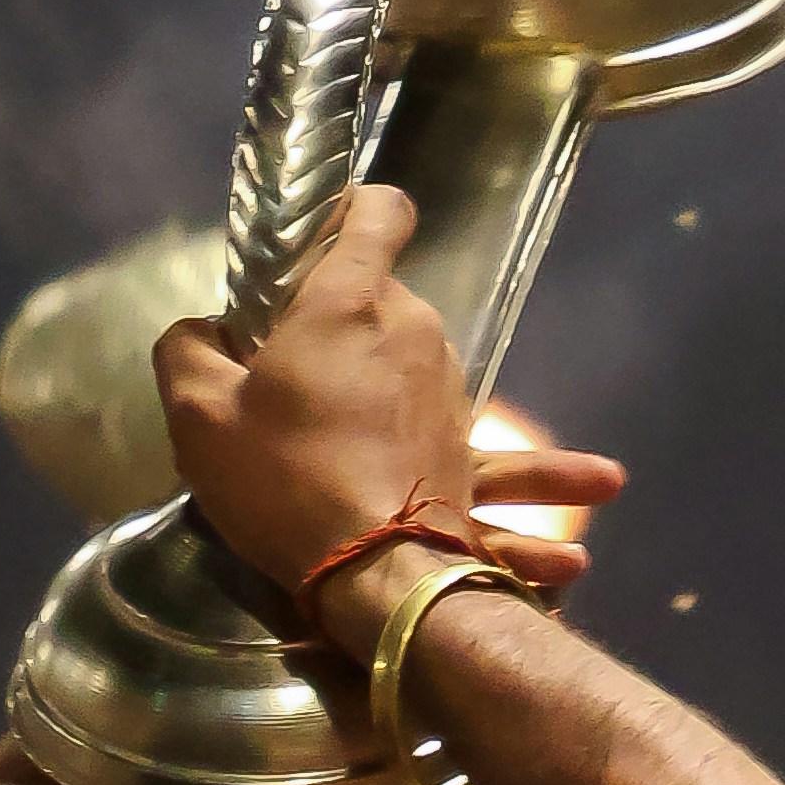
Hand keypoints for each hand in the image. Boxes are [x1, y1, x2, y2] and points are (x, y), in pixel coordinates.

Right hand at [153, 188, 623, 654]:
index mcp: (349, 302)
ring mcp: (457, 398)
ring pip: (428, 380)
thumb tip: (202, 331)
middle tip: (292, 387)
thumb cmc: (282, 479)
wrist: (376, 574)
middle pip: (385, 306)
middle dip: (345, 335)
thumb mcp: (197, 415)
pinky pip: (506, 473)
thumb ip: (189, 351)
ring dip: (404, 404)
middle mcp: (418, 333)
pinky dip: (546, 485)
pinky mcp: (475, 462)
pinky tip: (596, 504)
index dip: (357, 211)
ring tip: (359, 449)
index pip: (376, 214)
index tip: (329, 233)